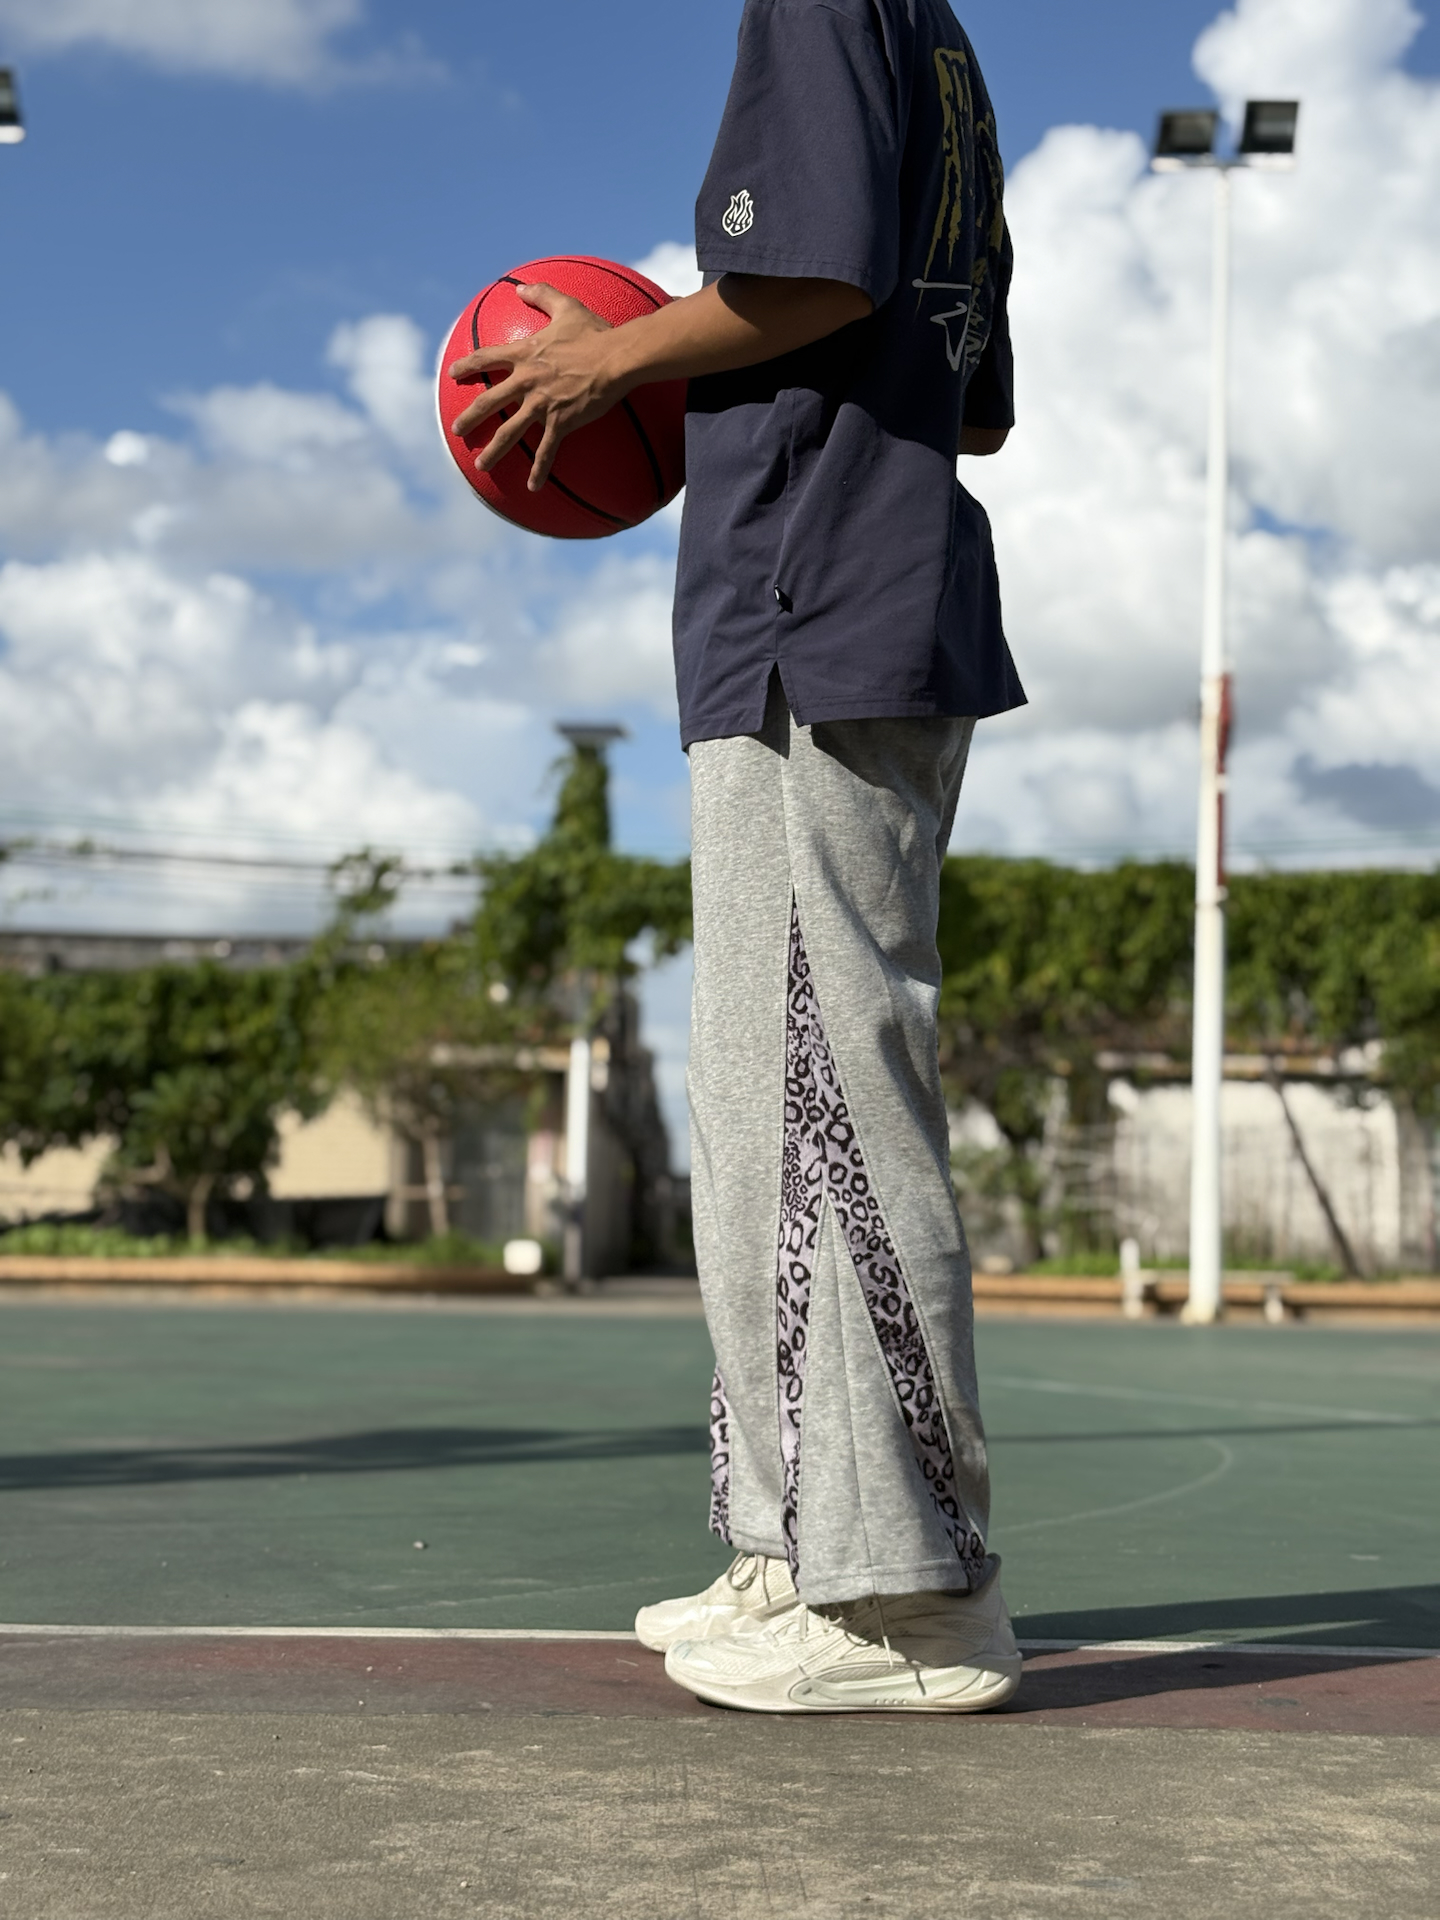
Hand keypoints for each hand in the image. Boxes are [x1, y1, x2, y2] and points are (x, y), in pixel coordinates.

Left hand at [447, 284, 623, 490]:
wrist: (616, 358)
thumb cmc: (595, 332)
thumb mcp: (567, 306)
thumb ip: (542, 294)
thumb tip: (520, 287)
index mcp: (525, 354)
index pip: (487, 358)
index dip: (468, 366)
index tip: (453, 375)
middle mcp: (527, 381)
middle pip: (490, 401)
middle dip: (471, 417)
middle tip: (457, 430)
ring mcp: (542, 404)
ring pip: (511, 431)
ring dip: (494, 450)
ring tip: (481, 466)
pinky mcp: (561, 422)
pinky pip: (546, 450)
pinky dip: (539, 470)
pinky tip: (532, 487)